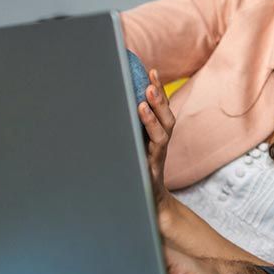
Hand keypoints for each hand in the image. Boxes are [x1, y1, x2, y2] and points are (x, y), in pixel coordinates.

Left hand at [137, 69, 175, 209]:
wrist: (146, 203)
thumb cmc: (137, 170)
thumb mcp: (133, 146)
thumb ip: (130, 127)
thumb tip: (107, 101)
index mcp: (157, 134)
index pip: (161, 109)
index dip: (158, 90)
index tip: (152, 71)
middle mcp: (160, 144)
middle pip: (166, 119)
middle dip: (160, 100)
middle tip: (150, 83)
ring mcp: (156, 158)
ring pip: (161, 135)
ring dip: (153, 119)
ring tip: (143, 104)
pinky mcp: (149, 171)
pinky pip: (149, 157)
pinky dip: (144, 145)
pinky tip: (133, 136)